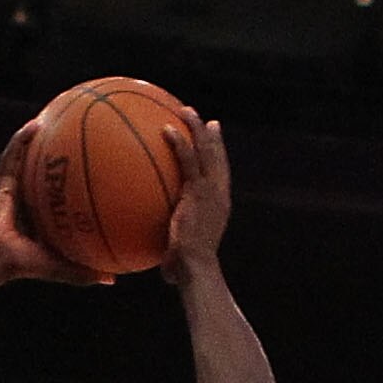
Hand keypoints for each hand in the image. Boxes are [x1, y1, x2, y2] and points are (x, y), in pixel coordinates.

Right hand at [0, 125, 112, 286]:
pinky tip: (36, 124)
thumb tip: (113, 280)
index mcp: (42, 212)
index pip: (59, 189)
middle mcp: (28, 195)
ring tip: (54, 112)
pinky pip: (12, 154)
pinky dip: (22, 138)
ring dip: (39, 134)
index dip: (72, 175)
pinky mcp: (0, 181)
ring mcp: (13, 186)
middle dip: (58, 147)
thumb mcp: (61, 266)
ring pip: (28, 154)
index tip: (94, 161)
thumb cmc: (24, 265)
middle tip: (79, 129)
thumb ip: (85, 270)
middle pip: (45, 165)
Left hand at [162, 110, 231, 282]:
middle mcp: (219, 195)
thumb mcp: (182, 256)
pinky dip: (178, 143)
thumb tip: (162, 265)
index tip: (214, 143)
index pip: (221, 177)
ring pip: (206, 151)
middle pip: (218, 158)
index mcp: (220, 207)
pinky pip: (186, 160)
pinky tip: (166, 129)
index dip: (219, 157)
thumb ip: (174, 250)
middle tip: (206, 121)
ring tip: (187, 111)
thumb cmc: (188, 271)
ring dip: (197, 129)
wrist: (196, 269)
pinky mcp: (197, 192)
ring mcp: (210, 191)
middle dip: (212, 137)